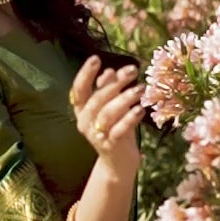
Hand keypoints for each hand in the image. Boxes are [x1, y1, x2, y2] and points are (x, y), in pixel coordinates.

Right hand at [69, 55, 146, 177]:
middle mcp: (84, 122)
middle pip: (96, 99)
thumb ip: (110, 89)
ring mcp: (96, 135)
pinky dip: (130, 119)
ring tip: (140, 89)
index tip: (96, 59)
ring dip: (125, 99)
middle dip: (115, 83)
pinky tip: (141, 110)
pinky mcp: (110, 146)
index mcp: (81, 110)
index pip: (78, 89)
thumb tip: (110, 71)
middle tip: (133, 71)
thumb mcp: (113, 107)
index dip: (85, 74)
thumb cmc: (116, 129)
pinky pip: (118, 130)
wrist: (119, 162)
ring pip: (107, 113)